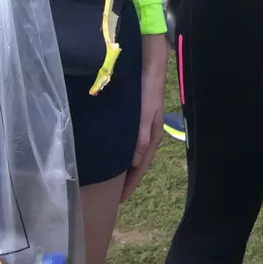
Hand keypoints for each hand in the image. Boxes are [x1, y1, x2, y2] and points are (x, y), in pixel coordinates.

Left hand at [121, 35, 165, 201]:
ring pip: (132, 153)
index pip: (140, 168)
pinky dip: (122, 152)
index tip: (118, 200)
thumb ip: (140, 138)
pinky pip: (129, 141)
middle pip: (137, 163)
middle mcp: (148, 134)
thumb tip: (134, 163)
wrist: (149, 63)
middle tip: (111, 194)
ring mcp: (142, 126)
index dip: (130, 184)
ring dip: (123, 166)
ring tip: (110, 178)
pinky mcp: (136, 118)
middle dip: (126, 179)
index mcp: (152, 136)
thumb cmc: (148, 89)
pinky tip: (113, 152)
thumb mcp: (144, 114)